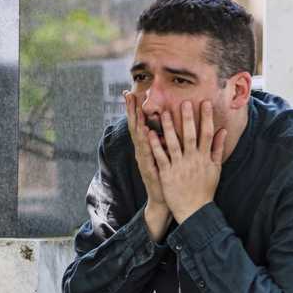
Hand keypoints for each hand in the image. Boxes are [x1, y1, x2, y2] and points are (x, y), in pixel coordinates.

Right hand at [124, 91, 167, 208]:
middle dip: (131, 110)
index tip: (131, 93)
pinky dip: (145, 141)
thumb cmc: (166, 177)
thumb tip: (164, 126)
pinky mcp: (148, 167)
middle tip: (127, 94)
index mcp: (146, 146)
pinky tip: (145, 131)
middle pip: (135, 126)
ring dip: (137, 121)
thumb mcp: (164, 156)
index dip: (134, 109)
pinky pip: (147, 151)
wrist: (162, 199)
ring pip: (138, 137)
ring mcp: (143, 159)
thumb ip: (163, 141)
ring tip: (135, 108)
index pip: (139, 123)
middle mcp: (141, 150)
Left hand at [146, 101, 226, 223]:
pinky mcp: (167, 174)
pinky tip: (150, 133)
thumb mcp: (215, 169)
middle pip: (191, 135)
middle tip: (184, 102)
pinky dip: (156, 145)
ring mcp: (180, 166)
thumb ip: (217, 148)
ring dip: (169, 128)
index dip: (206, 118)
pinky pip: (161, 157)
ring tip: (164, 113)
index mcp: (205, 157)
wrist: (194, 210)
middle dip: (188, 118)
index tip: (205, 103)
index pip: (207, 133)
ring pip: (174, 143)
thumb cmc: (205, 189)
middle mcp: (193, 160)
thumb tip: (223, 131)